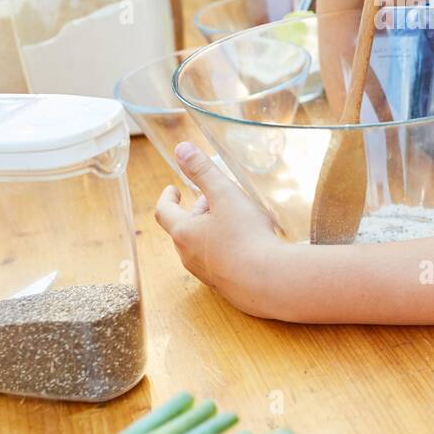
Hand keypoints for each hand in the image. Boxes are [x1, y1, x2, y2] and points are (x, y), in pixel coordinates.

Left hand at [154, 142, 295, 318]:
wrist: (268, 281)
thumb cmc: (245, 236)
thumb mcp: (225, 195)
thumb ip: (203, 171)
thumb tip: (181, 149)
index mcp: (184, 233)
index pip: (164, 212)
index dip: (167, 198)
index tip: (173, 189)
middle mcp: (189, 256)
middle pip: (184, 228)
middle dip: (197, 210)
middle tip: (214, 199)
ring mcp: (207, 273)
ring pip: (201, 246)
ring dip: (211, 229)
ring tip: (234, 218)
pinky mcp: (226, 285)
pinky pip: (218, 261)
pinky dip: (224, 247)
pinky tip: (247, 243)